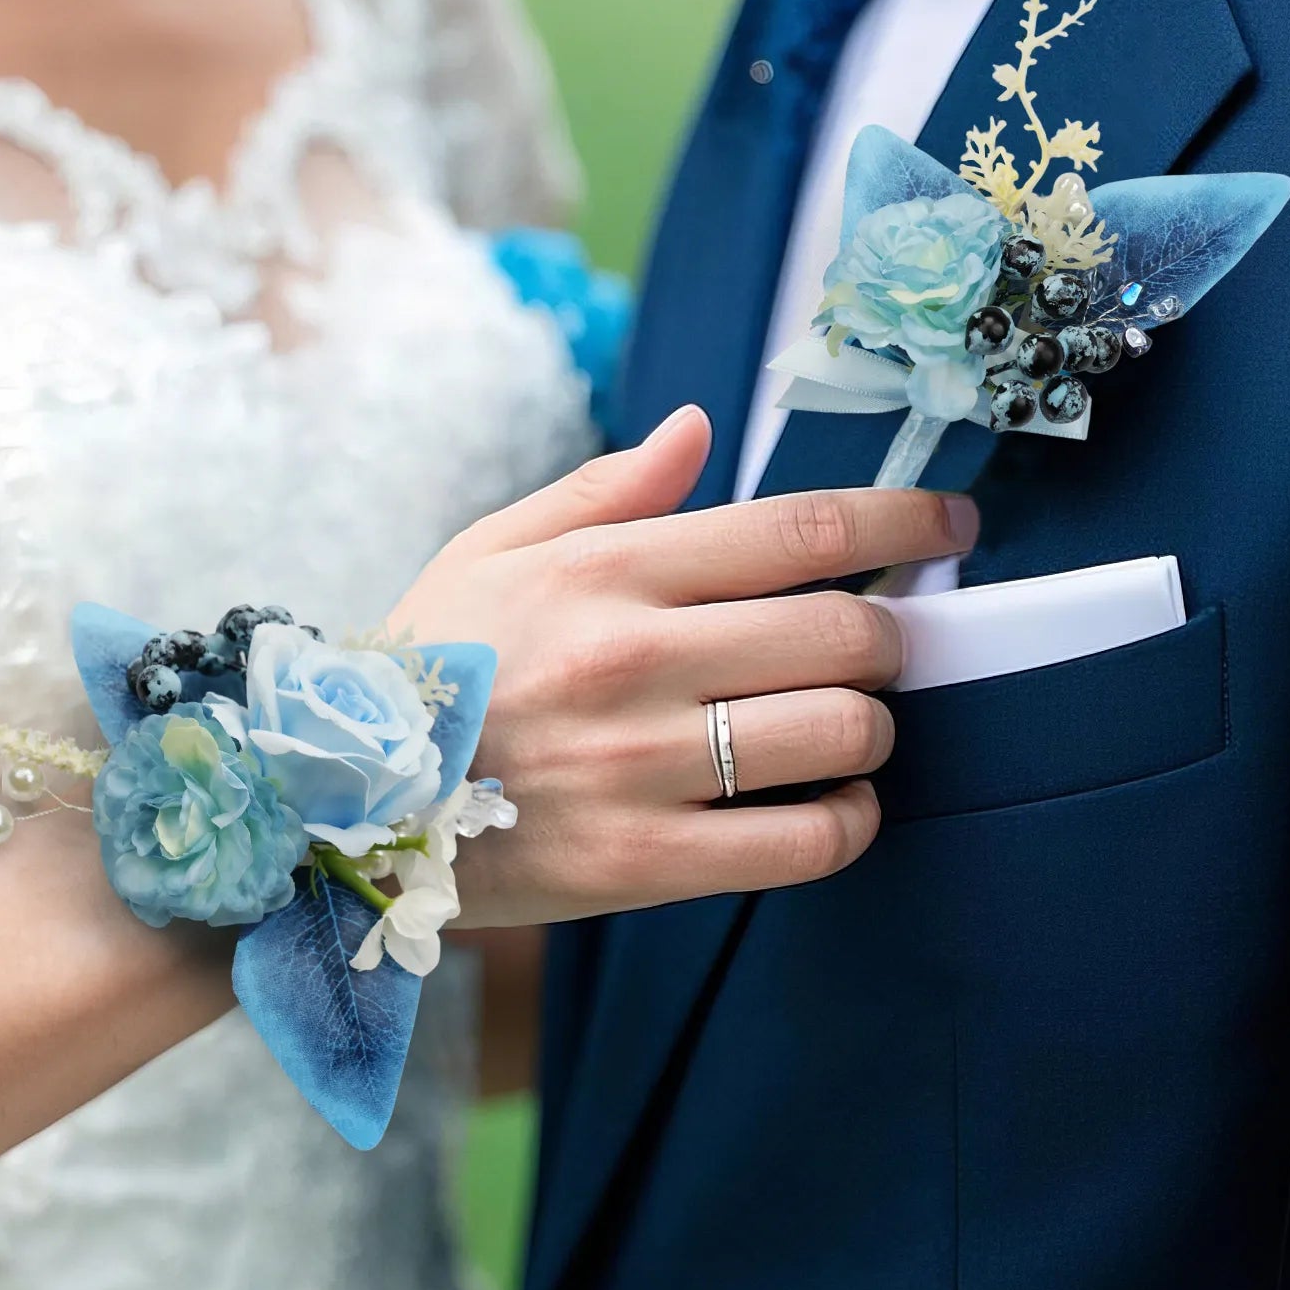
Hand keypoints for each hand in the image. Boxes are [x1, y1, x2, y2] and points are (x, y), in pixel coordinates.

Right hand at [392, 406, 978, 925]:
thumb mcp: (493, 548)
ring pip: (843, 733)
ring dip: (876, 727)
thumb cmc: (430, 663)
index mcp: (607, 569)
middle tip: (880, 644)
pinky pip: (807, 843)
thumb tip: (702, 426)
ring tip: (850, 725)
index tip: (950, 523)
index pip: (801, 528)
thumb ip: (607, 488)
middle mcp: (635, 657)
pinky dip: (850, 822)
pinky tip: (833, 804)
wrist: (340, 804)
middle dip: (893, 635)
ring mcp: (642, 766)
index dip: (903, 518)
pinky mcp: (645, 863)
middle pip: (846, 631)